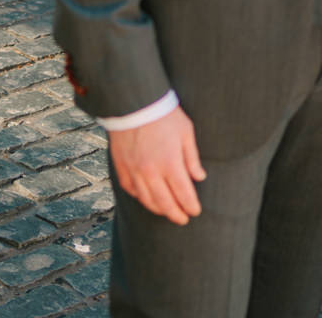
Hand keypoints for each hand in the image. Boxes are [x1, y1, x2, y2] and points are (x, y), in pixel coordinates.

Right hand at [109, 107, 205, 224]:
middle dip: (176, 214)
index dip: (191, 206)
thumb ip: (192, 158)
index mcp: (170, 163)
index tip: (195, 211)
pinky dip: (140, 197)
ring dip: (159, 209)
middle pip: (165, 203)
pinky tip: (147, 197)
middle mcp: (151, 171)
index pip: (183, 194)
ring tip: (167, 211)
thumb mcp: (185, 132)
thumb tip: (199, 177)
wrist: (133, 102)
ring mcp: (134, 170)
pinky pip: (130, 189)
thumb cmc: (163, 114)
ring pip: (147, 200)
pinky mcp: (121, 166)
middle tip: (183, 219)